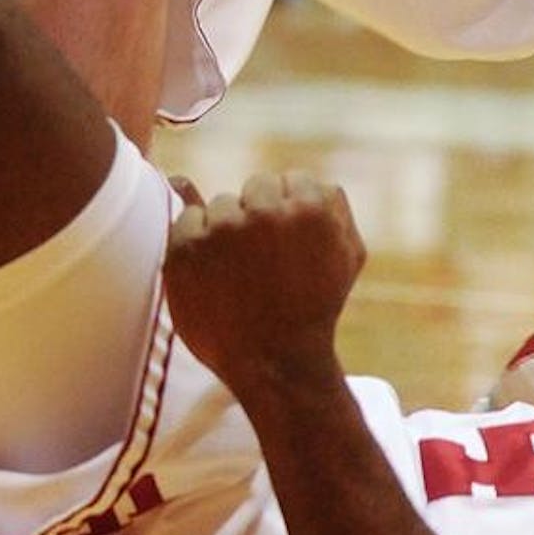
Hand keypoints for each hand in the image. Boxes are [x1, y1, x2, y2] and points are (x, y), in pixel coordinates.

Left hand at [163, 172, 365, 392]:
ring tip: (241, 272)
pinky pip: (186, 219)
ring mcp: (222, 228)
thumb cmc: (317, 307)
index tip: (291, 243)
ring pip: (221, 203)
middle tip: (267, 258)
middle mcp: (266, 212)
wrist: (275, 360)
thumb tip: (309, 174)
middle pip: (258, 185)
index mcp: (312, 209)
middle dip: (262, 214)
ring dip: (229, 229)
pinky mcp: (186, 247)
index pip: (295, 180)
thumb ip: (336, 207)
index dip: (293, 211)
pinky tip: (216, 272)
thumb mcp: (347, 255)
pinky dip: (198, 241)